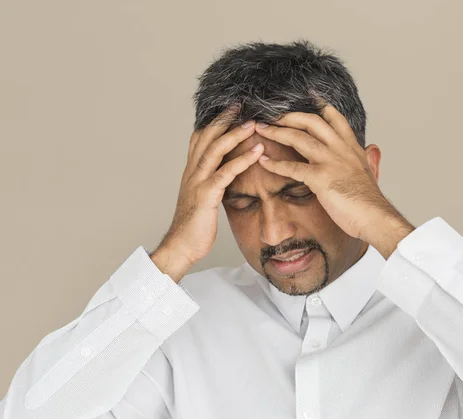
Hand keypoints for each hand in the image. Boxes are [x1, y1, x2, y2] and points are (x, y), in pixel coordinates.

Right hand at [158, 106, 264, 266]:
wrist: (181, 246)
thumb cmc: (194, 226)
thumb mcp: (203, 198)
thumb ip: (211, 183)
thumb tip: (225, 175)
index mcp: (191, 171)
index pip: (201, 138)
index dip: (214, 122)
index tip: (230, 109)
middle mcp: (192, 172)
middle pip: (207, 137)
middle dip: (224, 119)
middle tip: (241, 104)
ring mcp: (197, 182)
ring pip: (215, 150)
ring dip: (235, 134)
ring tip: (253, 123)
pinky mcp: (206, 195)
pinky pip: (225, 173)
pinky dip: (242, 160)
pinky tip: (257, 152)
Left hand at [254, 103, 403, 242]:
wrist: (375, 217)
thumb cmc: (370, 201)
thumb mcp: (371, 172)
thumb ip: (369, 158)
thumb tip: (372, 148)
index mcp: (352, 148)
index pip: (335, 119)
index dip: (321, 107)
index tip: (309, 96)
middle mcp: (341, 149)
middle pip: (312, 122)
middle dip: (290, 116)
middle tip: (273, 115)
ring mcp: (330, 162)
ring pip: (299, 138)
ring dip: (277, 132)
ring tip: (261, 129)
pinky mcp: (320, 178)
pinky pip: (293, 167)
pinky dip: (276, 164)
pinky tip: (264, 162)